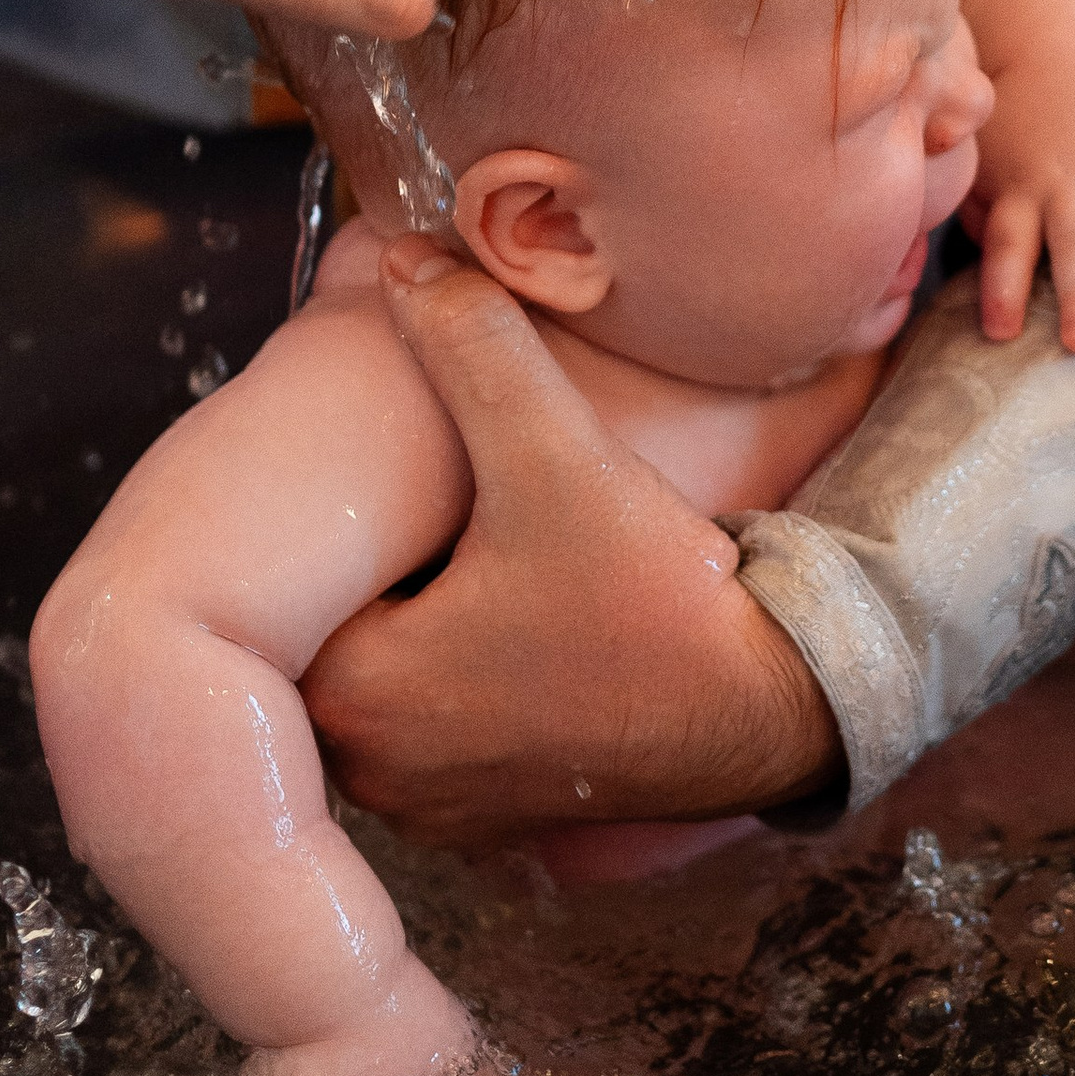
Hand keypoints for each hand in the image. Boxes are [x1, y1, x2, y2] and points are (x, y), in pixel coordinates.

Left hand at [301, 244, 844, 831]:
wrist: (781, 704)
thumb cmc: (659, 599)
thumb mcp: (560, 456)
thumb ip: (477, 351)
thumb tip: (411, 263)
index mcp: (363, 692)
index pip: (293, 584)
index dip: (336, 519)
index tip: (380, 482)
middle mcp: (381, 769)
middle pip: (334, 627)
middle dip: (376, 562)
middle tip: (423, 503)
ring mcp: (437, 804)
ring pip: (385, 679)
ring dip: (415, 617)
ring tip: (465, 549)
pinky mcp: (492, 812)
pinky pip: (438, 723)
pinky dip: (459, 673)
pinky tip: (510, 615)